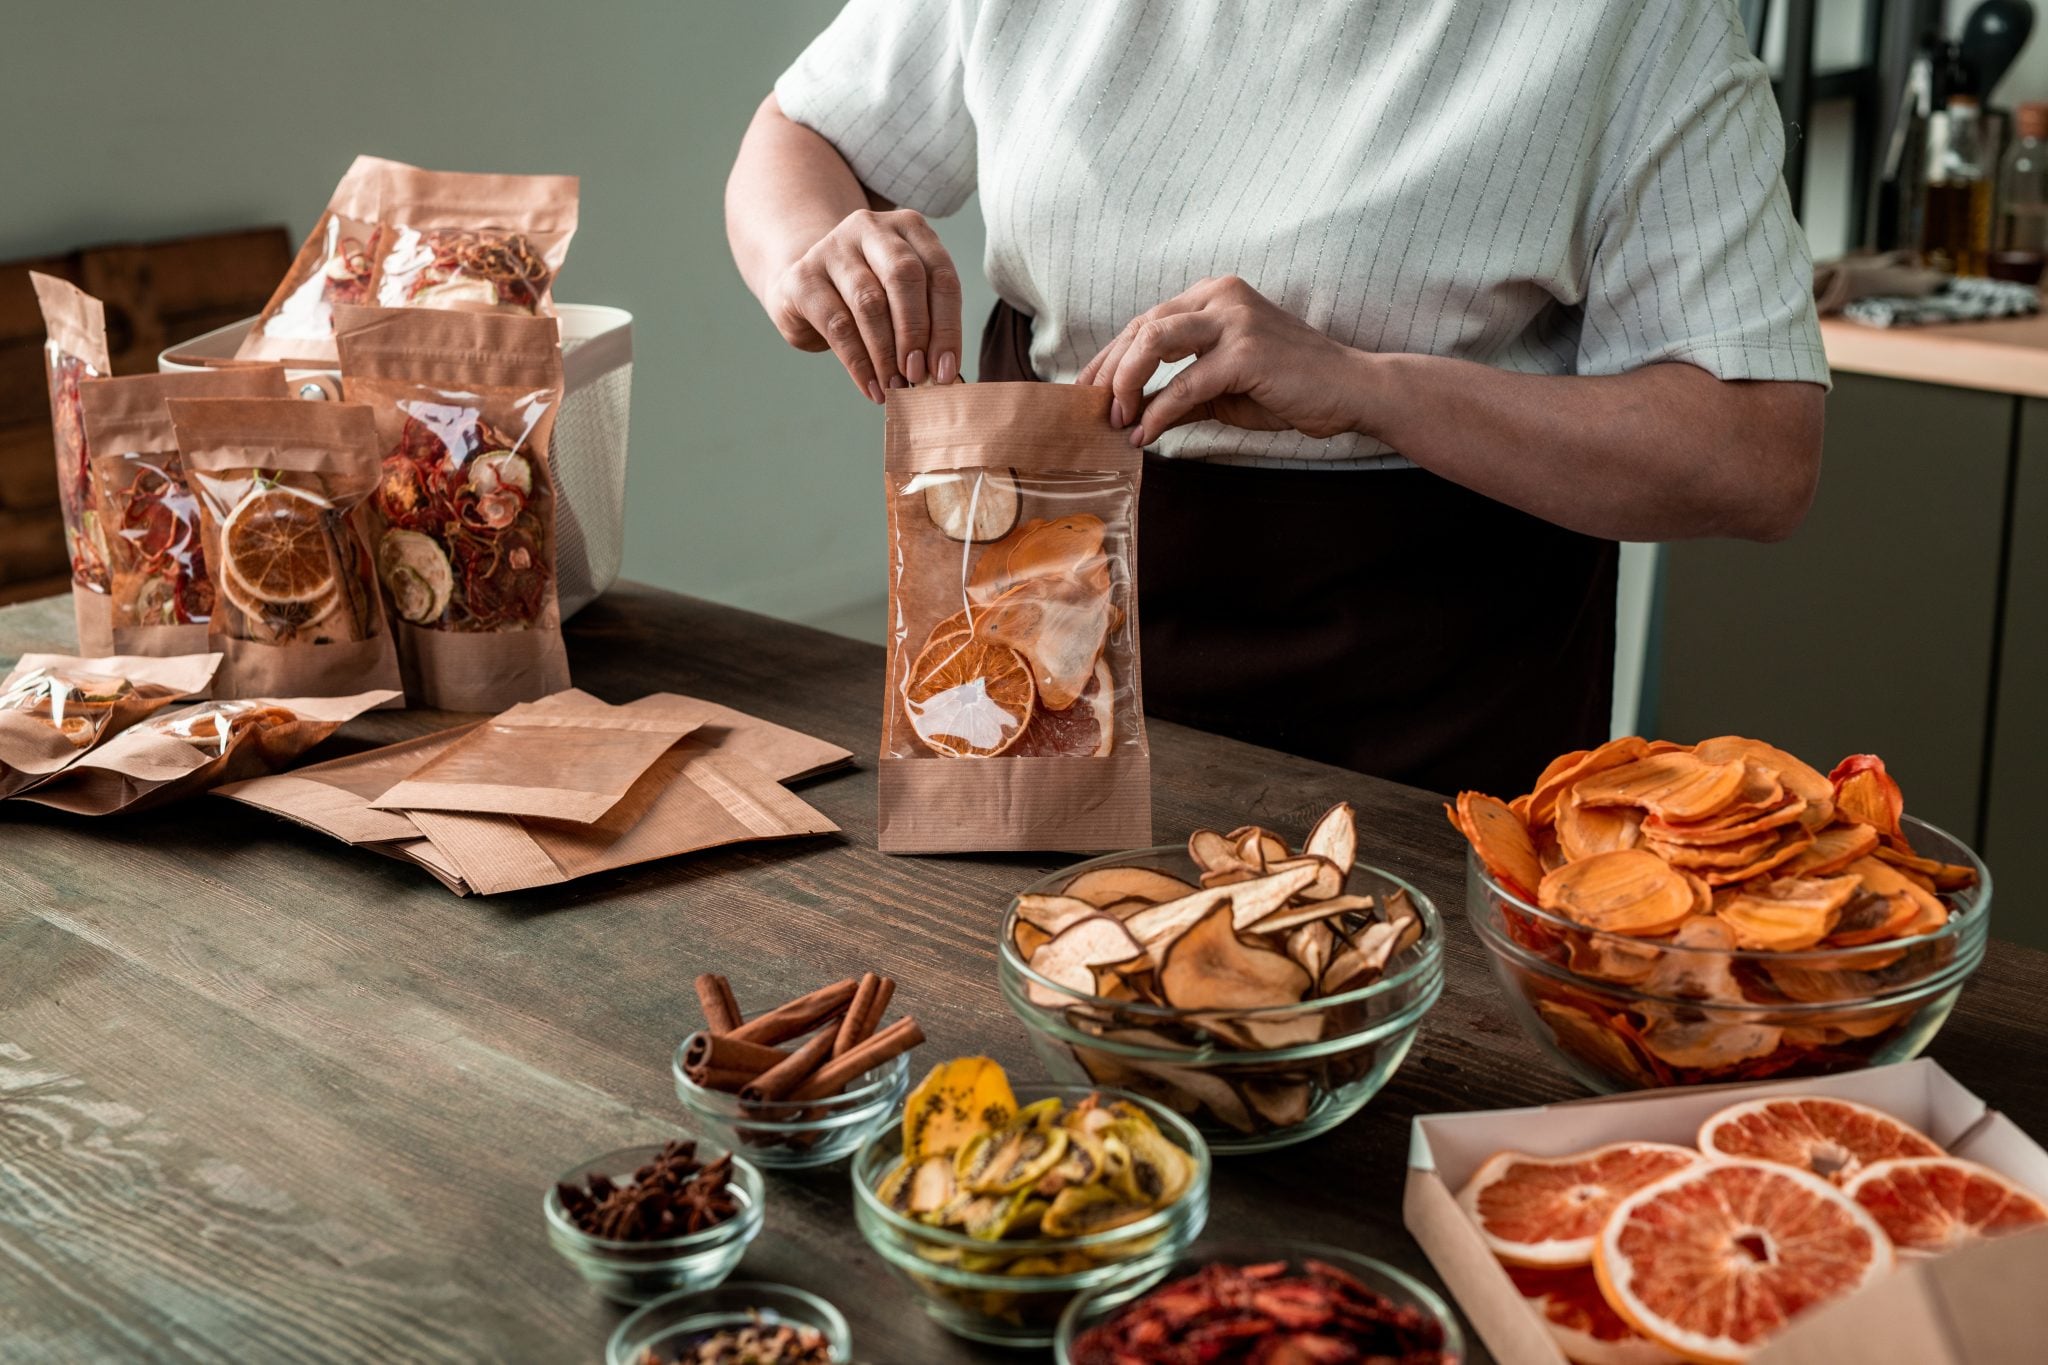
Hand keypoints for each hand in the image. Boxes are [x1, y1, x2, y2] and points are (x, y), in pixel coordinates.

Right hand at [765, 208, 963, 402]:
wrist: (806, 286)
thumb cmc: (868, 296)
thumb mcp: (902, 299)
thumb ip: (925, 325)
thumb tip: (944, 374)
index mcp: (909, 228)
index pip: (940, 274)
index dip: (947, 326)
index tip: (946, 371)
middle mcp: (871, 228)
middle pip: (904, 277)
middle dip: (916, 333)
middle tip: (919, 376)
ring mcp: (833, 247)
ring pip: (869, 302)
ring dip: (886, 353)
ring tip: (896, 386)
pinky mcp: (802, 276)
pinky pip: (837, 324)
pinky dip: (858, 362)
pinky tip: (871, 386)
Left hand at [1079, 276, 1368, 444]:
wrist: (1351, 391)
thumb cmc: (1290, 388)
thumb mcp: (1223, 390)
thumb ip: (1180, 396)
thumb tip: (1134, 418)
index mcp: (1215, 295)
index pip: (1147, 320)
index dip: (1112, 356)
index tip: (1088, 389)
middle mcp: (1221, 296)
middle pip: (1143, 326)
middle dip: (1110, 370)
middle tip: (1094, 407)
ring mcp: (1234, 320)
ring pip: (1154, 341)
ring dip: (1126, 381)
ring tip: (1116, 416)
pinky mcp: (1246, 351)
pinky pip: (1185, 384)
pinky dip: (1159, 411)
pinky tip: (1146, 433)